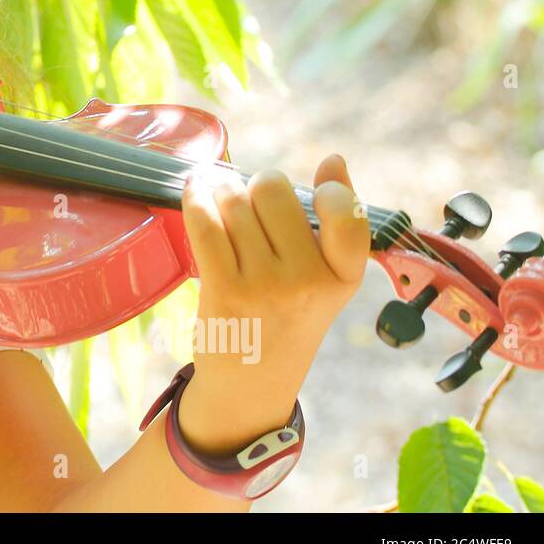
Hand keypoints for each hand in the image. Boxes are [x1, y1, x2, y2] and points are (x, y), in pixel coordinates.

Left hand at [180, 154, 370, 386]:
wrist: (251, 383)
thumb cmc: (288, 319)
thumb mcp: (326, 281)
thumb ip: (336, 222)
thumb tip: (334, 160)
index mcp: (342, 277)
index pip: (348, 212)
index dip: (330, 191)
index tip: (314, 193)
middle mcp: (308, 280)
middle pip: (274, 192)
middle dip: (259, 186)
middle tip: (251, 201)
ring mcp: (264, 285)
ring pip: (234, 202)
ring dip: (221, 190)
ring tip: (220, 200)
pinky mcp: (223, 288)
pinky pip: (205, 223)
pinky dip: (195, 198)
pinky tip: (195, 189)